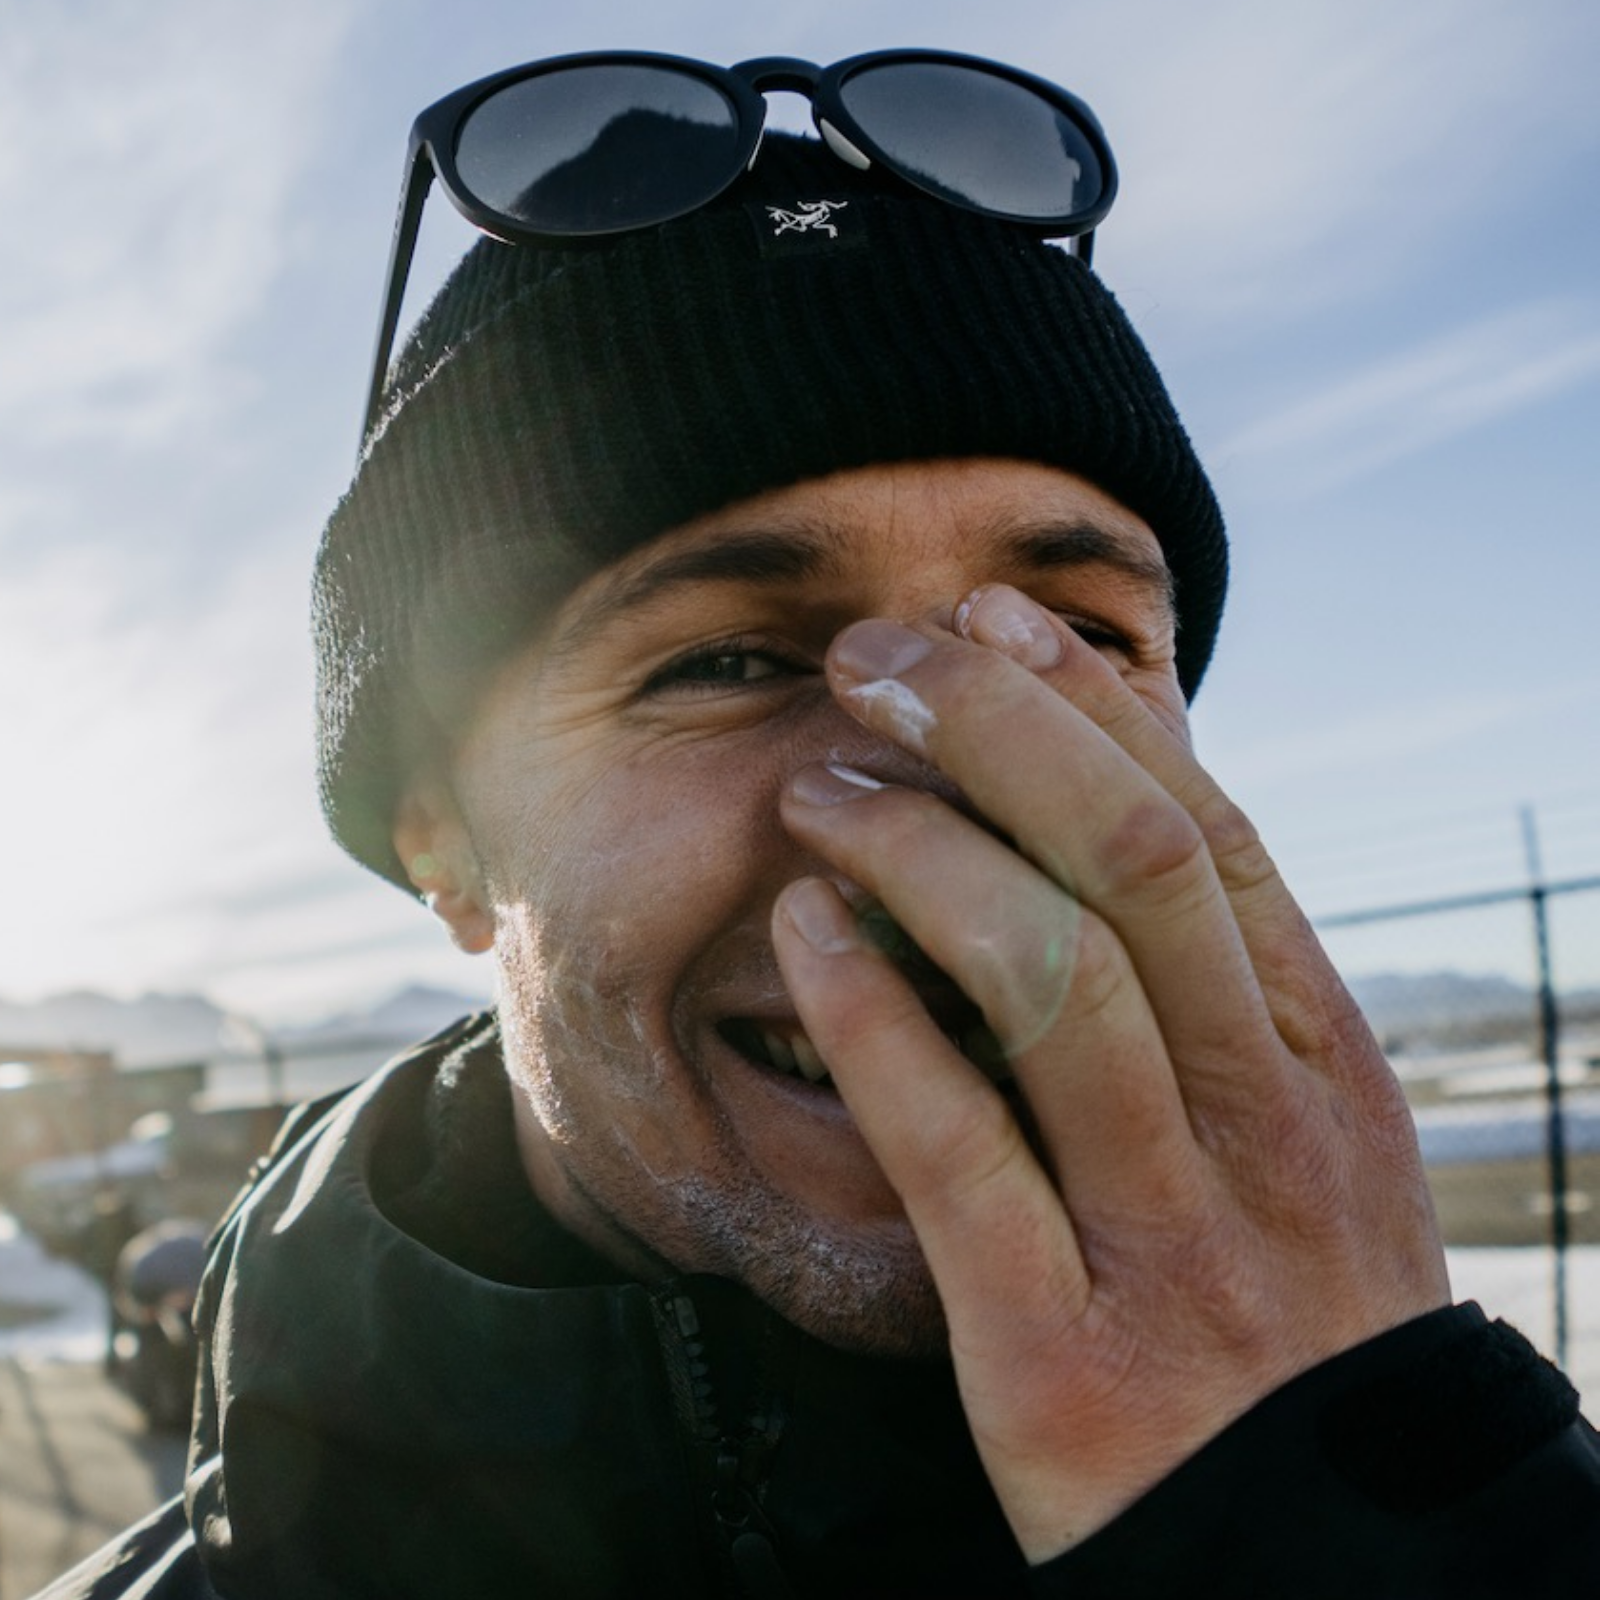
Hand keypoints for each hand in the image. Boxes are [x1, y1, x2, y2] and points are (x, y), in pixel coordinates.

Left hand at [770, 584, 1449, 1561]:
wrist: (1311, 1571)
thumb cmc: (1286, 1323)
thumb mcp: (1306, 1151)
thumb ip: (1227, 1001)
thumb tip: (1138, 822)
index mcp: (1318, 1070)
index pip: (1211, 836)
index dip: (1095, 711)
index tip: (995, 624)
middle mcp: (1262, 1133)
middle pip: (1135, 865)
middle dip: (998, 731)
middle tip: (879, 658)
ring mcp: (1172, 1243)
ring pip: (1054, 982)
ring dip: (925, 852)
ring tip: (822, 790)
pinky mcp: (1066, 1354)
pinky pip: (961, 1157)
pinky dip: (875, 1025)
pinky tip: (804, 938)